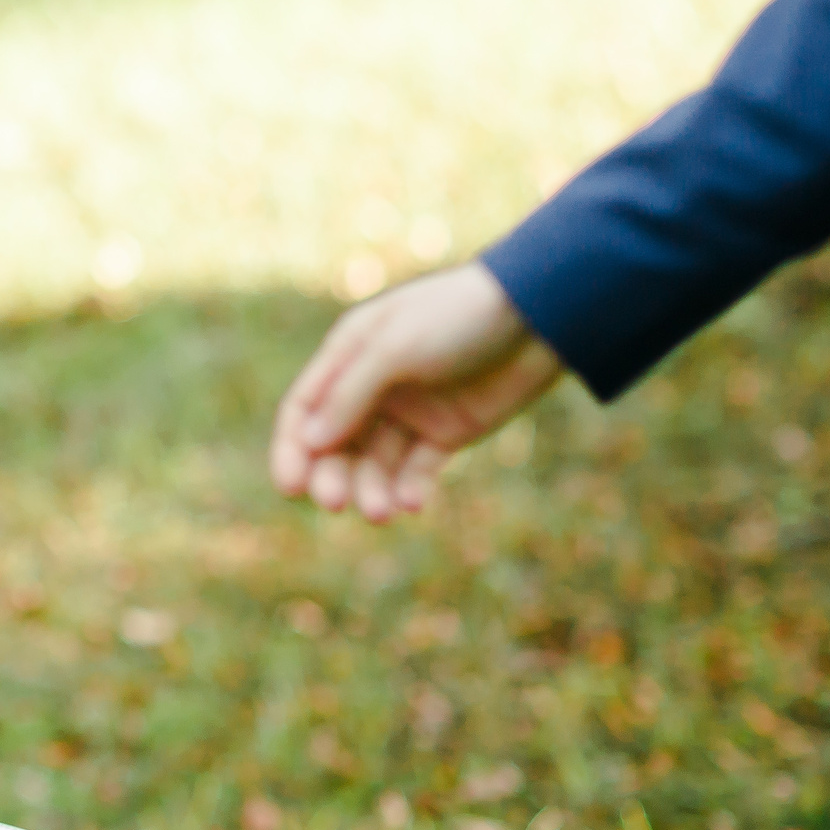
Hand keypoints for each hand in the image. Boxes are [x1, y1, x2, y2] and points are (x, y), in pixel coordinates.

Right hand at [269, 260, 563, 521]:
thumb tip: (308, 441)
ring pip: (374, 462)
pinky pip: (416, 470)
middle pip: (334, 443)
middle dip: (331, 475)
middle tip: (335, 504)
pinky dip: (408, 489)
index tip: (289, 488)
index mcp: (349, 355)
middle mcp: (372, 386)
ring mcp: (410, 411)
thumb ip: (350, 393)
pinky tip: (411, 502)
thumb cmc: (457, 317)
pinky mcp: (447, 433)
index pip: (304, 409)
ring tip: (382, 512)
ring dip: (370, 489)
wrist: (540, 317)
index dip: (291, 448)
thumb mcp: (395, 348)